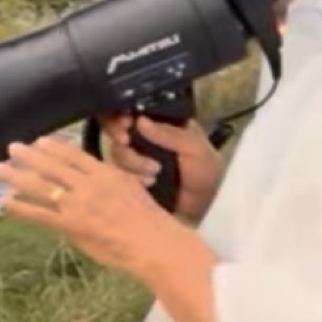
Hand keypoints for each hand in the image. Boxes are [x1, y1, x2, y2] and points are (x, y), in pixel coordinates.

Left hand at [0, 135, 174, 275]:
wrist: (153, 242)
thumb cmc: (148, 219)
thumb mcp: (132, 188)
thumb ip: (111, 181)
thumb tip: (96, 178)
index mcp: (105, 173)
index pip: (74, 155)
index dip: (53, 147)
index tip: (39, 141)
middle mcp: (88, 184)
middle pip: (53, 165)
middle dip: (29, 156)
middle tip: (11, 148)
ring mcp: (78, 204)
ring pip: (42, 185)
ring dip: (17, 176)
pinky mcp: (71, 225)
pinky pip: (39, 214)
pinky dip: (20, 207)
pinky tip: (4, 202)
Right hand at [101, 112, 226, 223]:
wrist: (201, 211)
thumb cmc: (204, 174)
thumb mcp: (195, 148)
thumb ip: (170, 134)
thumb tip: (140, 121)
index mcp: (163, 124)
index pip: (137, 110)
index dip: (125, 114)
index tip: (126, 122)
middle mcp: (145, 139)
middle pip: (118, 130)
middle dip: (119, 135)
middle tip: (125, 141)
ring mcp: (135, 160)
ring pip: (117, 153)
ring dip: (132, 163)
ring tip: (154, 175)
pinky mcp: (129, 181)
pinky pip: (116, 175)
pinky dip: (130, 179)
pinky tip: (147, 185)